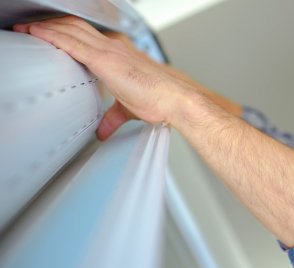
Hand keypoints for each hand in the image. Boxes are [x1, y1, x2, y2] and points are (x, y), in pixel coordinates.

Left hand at [13, 16, 194, 139]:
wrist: (175, 98)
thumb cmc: (161, 98)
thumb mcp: (129, 108)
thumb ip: (113, 116)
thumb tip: (105, 128)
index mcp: (121, 55)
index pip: (89, 37)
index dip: (69, 33)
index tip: (53, 37)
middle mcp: (115, 47)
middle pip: (77, 26)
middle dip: (54, 25)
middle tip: (34, 28)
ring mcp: (110, 50)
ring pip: (71, 28)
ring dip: (48, 27)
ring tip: (30, 28)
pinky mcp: (105, 60)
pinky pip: (71, 42)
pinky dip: (51, 35)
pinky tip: (37, 33)